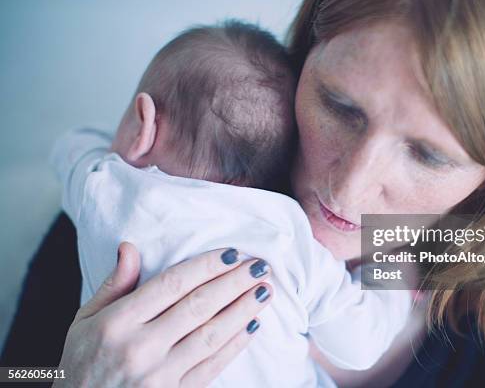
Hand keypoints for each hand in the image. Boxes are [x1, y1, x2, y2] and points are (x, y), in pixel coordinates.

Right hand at [54, 242, 272, 386]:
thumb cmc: (81, 363)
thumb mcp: (85, 320)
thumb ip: (114, 285)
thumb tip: (130, 247)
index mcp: (118, 322)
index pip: (172, 284)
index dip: (207, 266)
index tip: (233, 253)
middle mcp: (140, 347)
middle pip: (198, 306)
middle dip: (234, 283)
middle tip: (260, 266)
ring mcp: (159, 375)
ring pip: (211, 335)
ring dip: (243, 310)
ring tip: (264, 291)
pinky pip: (212, 367)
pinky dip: (235, 346)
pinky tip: (252, 326)